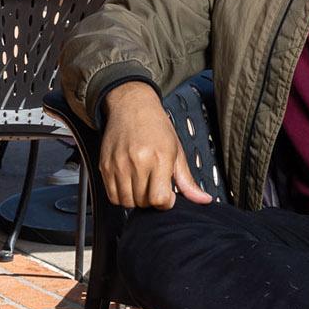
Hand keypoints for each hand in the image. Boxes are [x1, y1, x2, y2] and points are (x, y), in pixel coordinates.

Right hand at [98, 82, 211, 209]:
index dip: (165, 202)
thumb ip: (187, 180)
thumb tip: (203, 200)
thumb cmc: (155, 126)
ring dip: (136, 200)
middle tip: (155, 186)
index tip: (167, 195)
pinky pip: (112, 195)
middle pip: (143, 202)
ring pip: (126, 202)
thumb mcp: (176, 150)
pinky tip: (130, 183)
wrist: (131, 105)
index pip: (159, 199)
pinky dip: (121, 196)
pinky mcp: (105, 166)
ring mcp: (119, 164)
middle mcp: (137, 162)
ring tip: (142, 185)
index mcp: (159, 158)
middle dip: (151, 200)